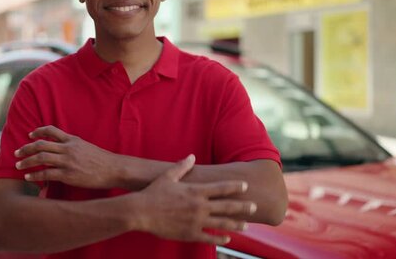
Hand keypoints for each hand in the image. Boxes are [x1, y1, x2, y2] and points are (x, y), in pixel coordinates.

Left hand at [14, 125, 119, 188]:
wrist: (114, 169)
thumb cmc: (102, 160)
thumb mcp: (87, 146)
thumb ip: (73, 146)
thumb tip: (62, 147)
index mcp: (72, 140)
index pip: (51, 130)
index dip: (38, 132)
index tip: (29, 135)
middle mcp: (68, 148)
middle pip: (41, 145)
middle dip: (26, 148)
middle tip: (16, 153)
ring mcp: (68, 161)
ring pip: (41, 158)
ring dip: (27, 162)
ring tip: (18, 166)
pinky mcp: (68, 175)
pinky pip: (47, 174)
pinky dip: (35, 175)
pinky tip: (28, 177)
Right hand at [132, 155, 255, 244]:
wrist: (141, 212)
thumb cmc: (153, 193)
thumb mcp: (168, 177)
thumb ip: (182, 167)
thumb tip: (192, 157)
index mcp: (195, 191)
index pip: (221, 188)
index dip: (235, 187)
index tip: (246, 186)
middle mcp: (199, 206)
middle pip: (226, 206)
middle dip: (242, 206)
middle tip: (254, 206)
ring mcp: (196, 221)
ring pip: (221, 223)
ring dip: (236, 224)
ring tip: (246, 225)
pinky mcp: (190, 233)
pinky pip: (209, 237)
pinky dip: (220, 238)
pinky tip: (227, 239)